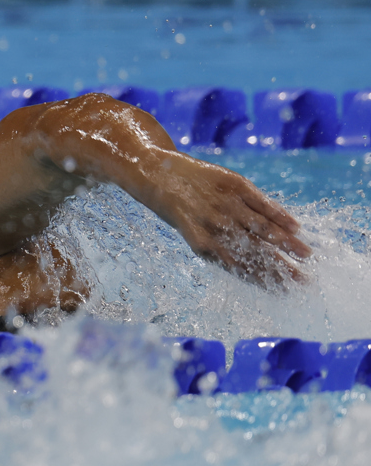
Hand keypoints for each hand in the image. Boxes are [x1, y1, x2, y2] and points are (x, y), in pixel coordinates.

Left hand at [150, 153, 310, 283]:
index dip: (264, 280)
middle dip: (281, 269)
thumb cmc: (181, 209)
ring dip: (286, 243)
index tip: (285, 292)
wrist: (158, 173)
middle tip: (305, 282)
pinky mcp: (233, 185)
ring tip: (307, 255)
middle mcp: (215, 227)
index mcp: (204, 245)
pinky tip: (295, 227)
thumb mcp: (195, 233)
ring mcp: (225, 205)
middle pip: (255, 252)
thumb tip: (254, 270)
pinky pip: (261, 202)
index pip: (240, 268)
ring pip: (262, 228)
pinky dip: (279, 215)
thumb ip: (221, 249)